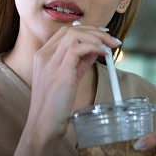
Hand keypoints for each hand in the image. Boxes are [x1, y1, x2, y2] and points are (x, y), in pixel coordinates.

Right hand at [26, 24, 120, 139]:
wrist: (43, 126)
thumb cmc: (54, 105)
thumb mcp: (67, 78)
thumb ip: (79, 62)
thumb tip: (96, 50)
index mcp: (43, 56)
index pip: (65, 32)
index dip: (87, 30)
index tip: (102, 35)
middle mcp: (44, 56)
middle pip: (71, 30)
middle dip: (95, 31)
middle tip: (112, 40)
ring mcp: (50, 63)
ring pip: (75, 35)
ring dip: (97, 38)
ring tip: (109, 47)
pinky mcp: (59, 73)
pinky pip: (78, 49)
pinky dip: (94, 47)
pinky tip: (104, 54)